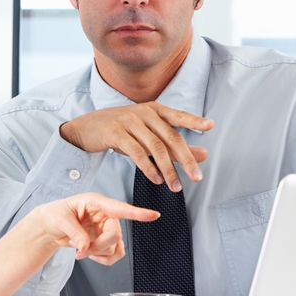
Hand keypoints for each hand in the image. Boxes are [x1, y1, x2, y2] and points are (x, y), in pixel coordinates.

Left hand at [32, 192, 159, 265]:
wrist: (51, 227)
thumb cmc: (55, 215)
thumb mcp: (60, 220)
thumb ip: (74, 232)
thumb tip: (86, 246)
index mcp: (96, 203)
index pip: (119, 208)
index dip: (137, 213)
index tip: (154, 215)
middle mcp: (105, 215)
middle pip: (114, 235)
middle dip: (97, 247)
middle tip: (80, 251)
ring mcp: (107, 229)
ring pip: (114, 247)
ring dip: (97, 254)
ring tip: (79, 250)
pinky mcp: (106, 241)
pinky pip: (113, 255)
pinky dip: (102, 259)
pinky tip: (88, 254)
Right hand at [59, 102, 212, 191]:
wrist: (86, 128)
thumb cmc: (120, 132)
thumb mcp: (147, 136)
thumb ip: (174, 145)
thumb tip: (204, 154)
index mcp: (154, 110)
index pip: (178, 116)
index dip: (194, 121)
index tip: (210, 126)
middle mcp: (143, 112)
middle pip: (170, 137)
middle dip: (186, 159)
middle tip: (196, 177)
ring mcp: (129, 121)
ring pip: (155, 147)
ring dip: (167, 169)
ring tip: (174, 186)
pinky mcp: (115, 132)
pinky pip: (136, 151)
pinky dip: (147, 167)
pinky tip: (155, 179)